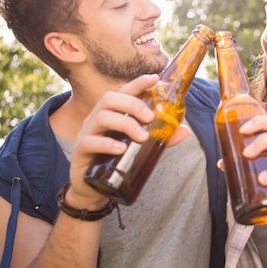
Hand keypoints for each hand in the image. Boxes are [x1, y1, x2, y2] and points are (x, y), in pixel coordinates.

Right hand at [67, 74, 190, 207]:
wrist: (92, 189)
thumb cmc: (117, 161)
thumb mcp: (140, 147)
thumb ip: (161, 138)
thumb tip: (185, 131)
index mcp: (112, 113)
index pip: (123, 92)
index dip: (137, 83)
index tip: (155, 78)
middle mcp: (97, 119)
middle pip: (109, 98)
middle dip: (132, 104)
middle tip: (151, 118)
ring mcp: (87, 134)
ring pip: (101, 117)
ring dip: (125, 123)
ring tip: (142, 137)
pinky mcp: (80, 152)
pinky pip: (89, 142)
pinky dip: (107, 144)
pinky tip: (121, 149)